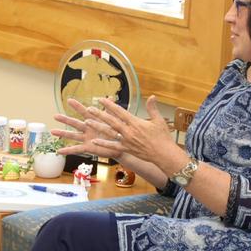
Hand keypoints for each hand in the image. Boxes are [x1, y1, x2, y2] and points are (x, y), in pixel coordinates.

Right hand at [53, 98, 114, 158]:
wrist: (120, 145)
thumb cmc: (115, 132)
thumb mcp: (113, 120)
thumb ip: (110, 110)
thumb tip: (111, 97)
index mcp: (93, 121)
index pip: (84, 112)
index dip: (77, 106)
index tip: (69, 100)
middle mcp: (87, 129)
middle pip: (75, 123)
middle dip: (65, 120)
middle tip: (55, 116)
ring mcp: (86, 138)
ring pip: (72, 135)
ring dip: (62, 133)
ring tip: (52, 131)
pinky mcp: (87, 147)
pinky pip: (76, 149)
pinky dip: (67, 150)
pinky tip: (59, 151)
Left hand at [60, 95, 178, 167]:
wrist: (164, 154)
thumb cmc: (162, 137)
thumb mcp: (158, 120)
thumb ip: (152, 108)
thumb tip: (152, 96)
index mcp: (136, 122)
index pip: (120, 111)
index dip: (109, 105)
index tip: (101, 99)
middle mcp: (129, 131)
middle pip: (111, 120)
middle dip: (99, 114)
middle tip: (89, 109)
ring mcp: (126, 141)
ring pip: (109, 132)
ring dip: (98, 126)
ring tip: (87, 122)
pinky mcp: (126, 149)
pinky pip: (113, 146)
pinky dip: (103, 144)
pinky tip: (94, 141)